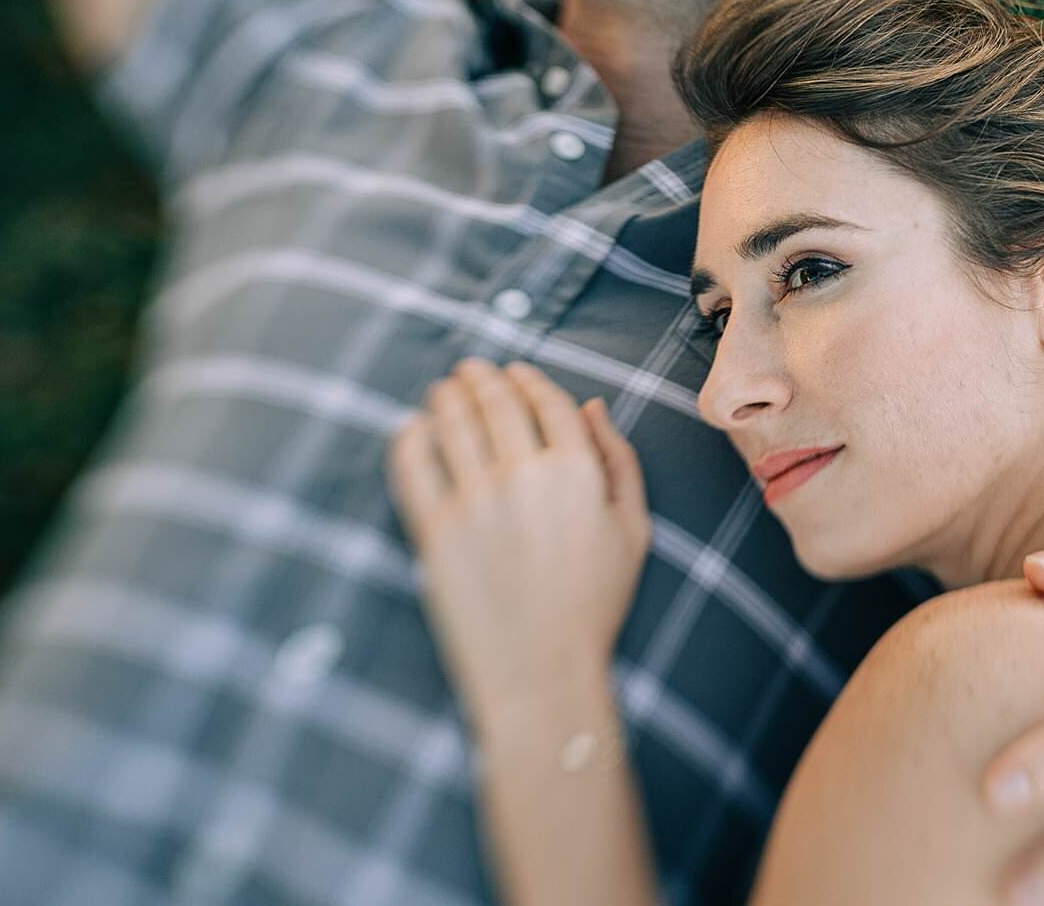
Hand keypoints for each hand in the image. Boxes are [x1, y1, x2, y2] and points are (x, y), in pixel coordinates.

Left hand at [388, 360, 649, 723]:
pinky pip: (413, 465)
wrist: (543, 674)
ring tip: (444, 391)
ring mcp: (475, 502)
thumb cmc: (595, 604)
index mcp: (577, 472)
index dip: (527, 379)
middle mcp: (524, 476)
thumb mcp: (634, 529)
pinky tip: (413, 428)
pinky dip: (410, 436)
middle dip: (481, 377)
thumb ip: (619, 460)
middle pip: (495, 403)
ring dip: (447, 397)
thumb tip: (591, 404)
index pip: (546, 402)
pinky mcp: (436, 531)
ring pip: (453, 423)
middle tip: (470, 369)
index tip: (514, 371)